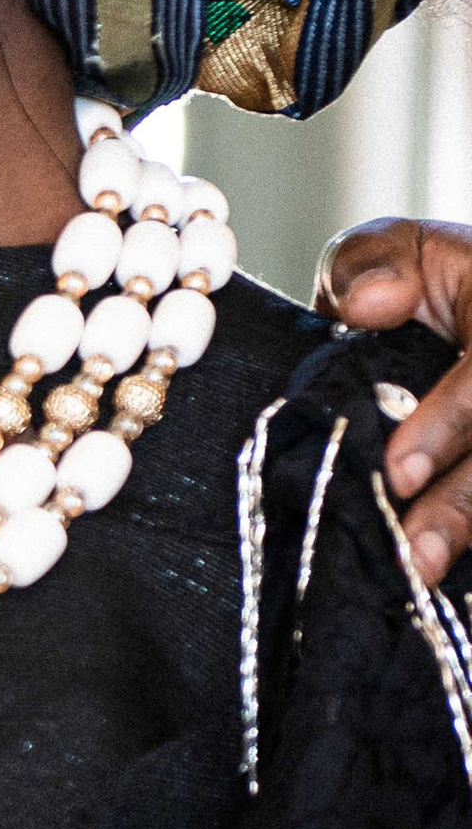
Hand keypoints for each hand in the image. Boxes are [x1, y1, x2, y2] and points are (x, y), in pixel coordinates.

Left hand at [315, 217, 471, 580]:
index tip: (399, 472)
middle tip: (412, 553)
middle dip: (464, 502)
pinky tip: (442, 577)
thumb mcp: (397, 251)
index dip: (451, 421)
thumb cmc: (424, 283)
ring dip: (471, 529)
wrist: (468, 310)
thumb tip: (367, 305)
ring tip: (422, 575)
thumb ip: (371, 261)